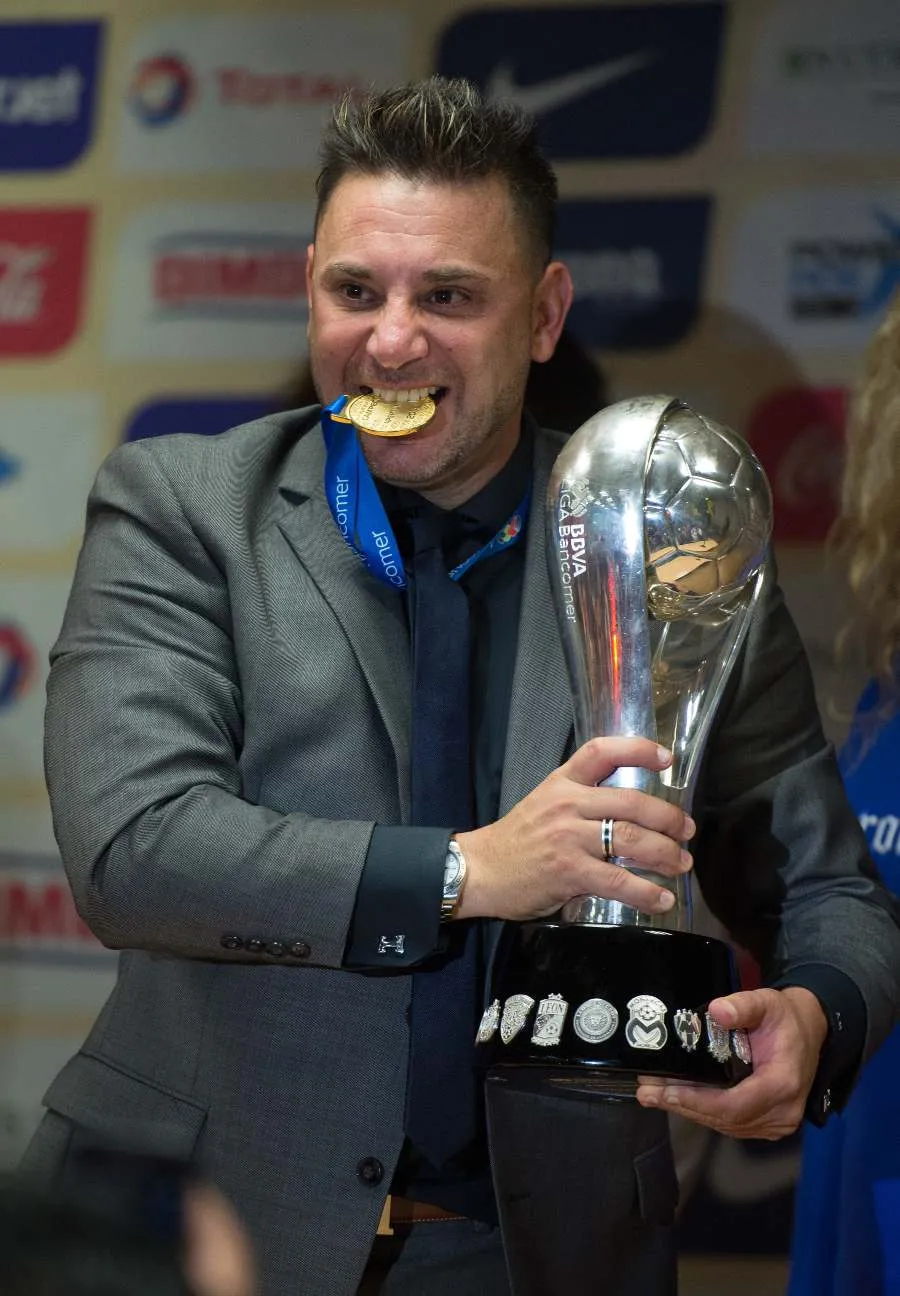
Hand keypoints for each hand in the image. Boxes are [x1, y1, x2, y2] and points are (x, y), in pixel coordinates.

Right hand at [455, 736, 693, 921]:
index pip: (602, 752)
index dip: (638, 750)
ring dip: (666, 853)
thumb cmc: (517, 840)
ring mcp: (568, 837)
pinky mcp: (569, 871)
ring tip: (682, 864)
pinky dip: (646, 891)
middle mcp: (567, 804)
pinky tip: (662, 898)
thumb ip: (582, 801)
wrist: (481, 870)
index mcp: (562, 782)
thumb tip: (632, 810)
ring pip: (631, 839)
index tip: (667, 759)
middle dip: (668, 818)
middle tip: (688, 832)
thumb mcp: (545, 803)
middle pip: (631, 802)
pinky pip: (618, 880)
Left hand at [635, 986, 828, 1139]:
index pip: (735, 1104)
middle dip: (684, 1106)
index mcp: (783, 1083)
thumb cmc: (784, 1017)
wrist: (809, 1031)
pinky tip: (678, 1100)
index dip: (698, 1101)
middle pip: (726, 1118)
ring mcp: (777, 1123)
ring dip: (689, 1111)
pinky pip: (733, 1124)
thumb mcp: (766, 1002)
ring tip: (653, 1095)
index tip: (666, 1092)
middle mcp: (783, 1111)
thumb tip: (717, 1010)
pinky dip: (705, 1113)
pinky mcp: (769, 1124)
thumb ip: (743, 1006)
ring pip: (727, 1125)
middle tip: (646, 1092)